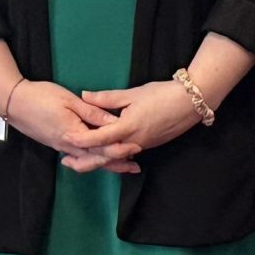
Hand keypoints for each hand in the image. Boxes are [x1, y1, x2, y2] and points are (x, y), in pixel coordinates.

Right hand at [6, 82, 138, 171]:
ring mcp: (61, 147)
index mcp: (73, 134)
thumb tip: (113, 121)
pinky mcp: (57, 144)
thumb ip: (92, 112)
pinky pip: (78, 157)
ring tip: (122, 166)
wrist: (14, 103)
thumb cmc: (41, 97)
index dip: (120, 148)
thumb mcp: (70, 100)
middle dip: (116, 163)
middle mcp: (68, 146)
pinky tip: (99, 159)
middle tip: (135, 166)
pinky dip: (91, 160)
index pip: (101, 147)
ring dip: (105, 164)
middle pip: (96, 159)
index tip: (136, 147)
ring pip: (87, 161)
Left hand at [75, 81, 208, 166]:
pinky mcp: (149, 145)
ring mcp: (142, 146)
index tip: (64, 137)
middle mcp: (133, 142)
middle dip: (84, 161)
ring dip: (97, 159)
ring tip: (80, 158)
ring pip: (115, 157)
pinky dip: (112, 155)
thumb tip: (84, 95)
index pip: (98, 137)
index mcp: (127, 128)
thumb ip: (107, 98)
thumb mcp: (133, 93)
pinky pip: (126, 154)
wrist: (190, 103)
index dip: (80, 138)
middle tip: (66, 161)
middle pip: (104, 156)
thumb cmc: (162, 95)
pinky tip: (104, 153)